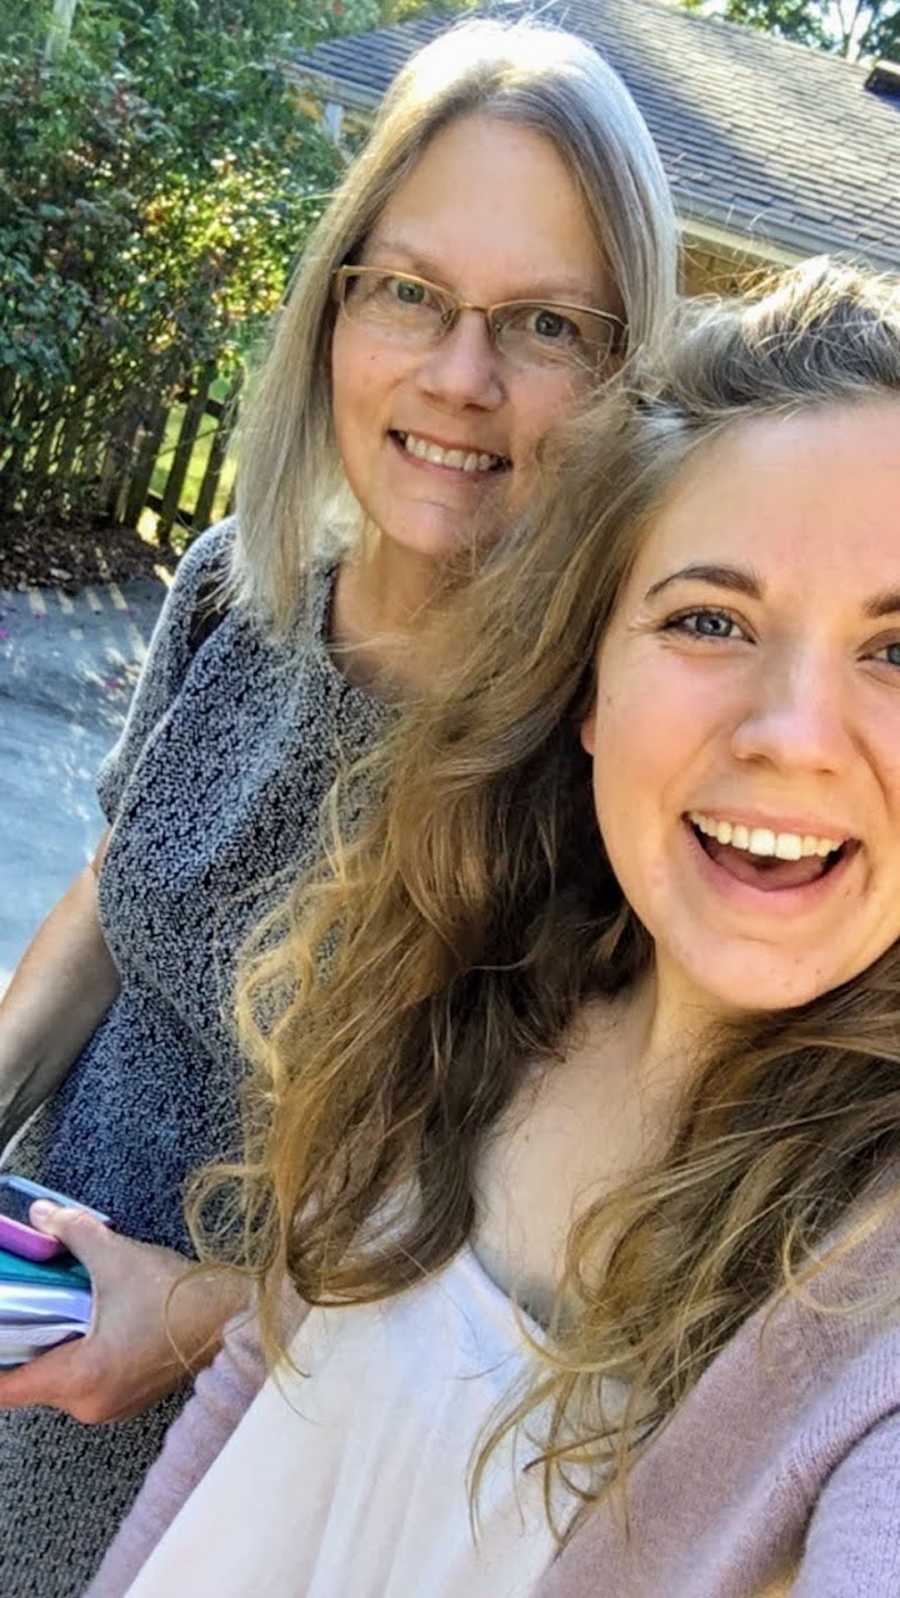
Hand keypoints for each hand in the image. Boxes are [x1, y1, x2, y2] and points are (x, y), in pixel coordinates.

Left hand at [0, 1202, 244, 1422]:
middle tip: (25, 1306)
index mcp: (81, 1379)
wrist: (233, 1317)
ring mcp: (110, 1406)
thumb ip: (71, 1232)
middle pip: (31, 1381)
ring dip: (53, 1347)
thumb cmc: (179, 1297)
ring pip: (58, 1380)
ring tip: (59, 1308)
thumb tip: (40, 1215)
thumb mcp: (117, 1257)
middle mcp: (91, 1405)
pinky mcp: (126, 1398)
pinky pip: (84, 1381)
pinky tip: (86, 1322)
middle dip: (25, 1342)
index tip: (0, 1329)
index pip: (7, 1388)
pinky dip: (77, 1355)